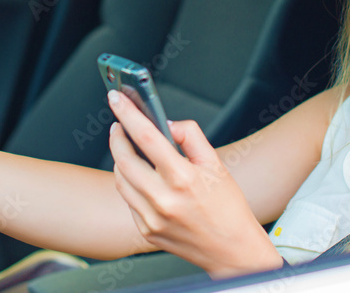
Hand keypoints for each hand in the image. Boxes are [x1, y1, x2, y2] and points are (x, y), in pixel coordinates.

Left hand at [106, 90, 282, 277]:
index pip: (146, 137)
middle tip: (119, 125)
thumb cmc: (228, 207)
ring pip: (121, 180)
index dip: (128, 114)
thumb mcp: (216, 163)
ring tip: (128, 149)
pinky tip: (141, 178)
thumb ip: (191, 136)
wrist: (232, 250)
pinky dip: (129, 184)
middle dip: (117, 137)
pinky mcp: (146, 231)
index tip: (117, 100)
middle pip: (124, 159)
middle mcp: (164, 199)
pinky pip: (128, 200)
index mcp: (183, 178)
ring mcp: (152, 218)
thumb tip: (167, 125)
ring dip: (120, 160)